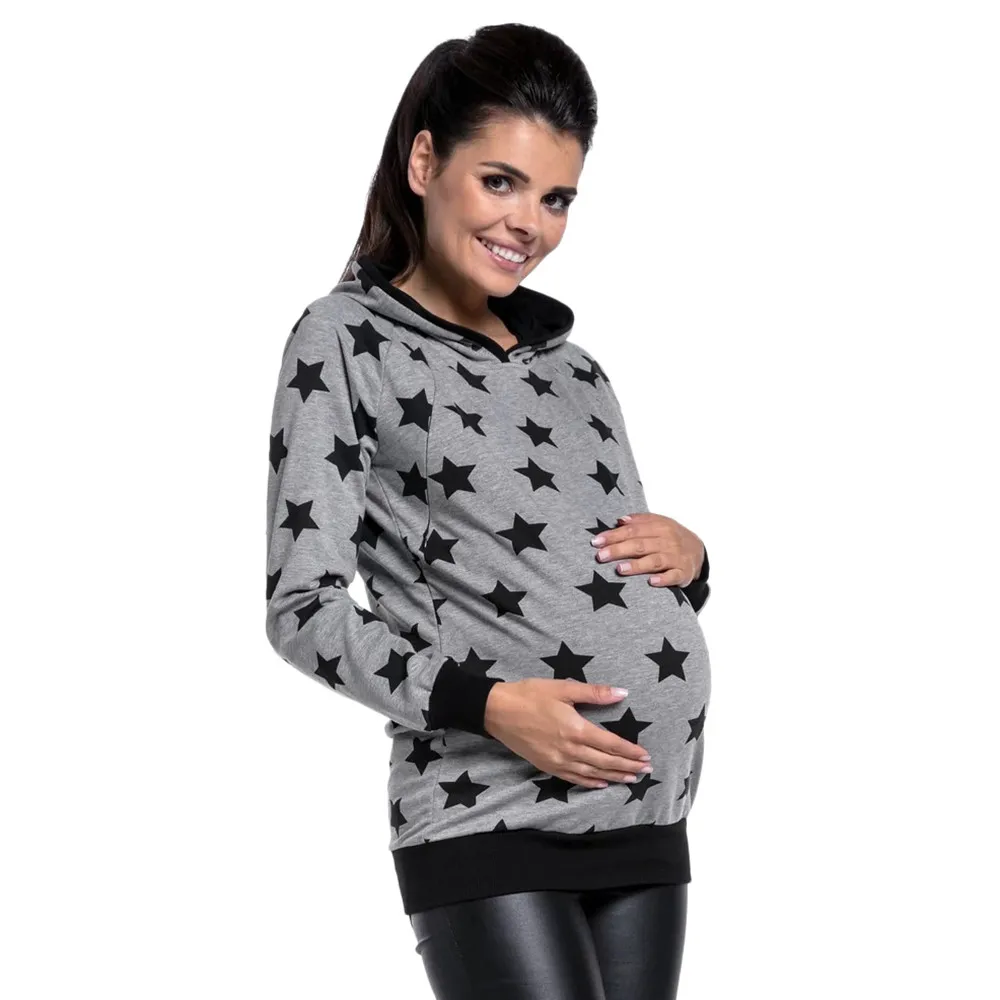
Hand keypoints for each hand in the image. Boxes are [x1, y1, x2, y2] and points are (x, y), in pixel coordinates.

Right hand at [483, 679, 652, 788]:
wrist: (497, 711)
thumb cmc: (530, 695)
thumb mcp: (563, 687)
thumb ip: (594, 693)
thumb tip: (622, 692)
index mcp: (575, 728)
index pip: (611, 744)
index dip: (630, 751)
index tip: (646, 755)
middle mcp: (569, 749)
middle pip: (605, 762)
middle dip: (628, 766)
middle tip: (646, 770)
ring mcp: (557, 761)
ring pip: (592, 773)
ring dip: (614, 777)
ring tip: (631, 779)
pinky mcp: (546, 766)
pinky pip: (573, 778)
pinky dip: (590, 783)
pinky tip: (601, 784)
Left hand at [590, 512, 704, 587]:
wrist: (698, 551)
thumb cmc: (671, 538)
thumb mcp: (659, 524)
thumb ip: (640, 521)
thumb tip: (620, 520)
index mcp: (660, 526)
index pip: (633, 530)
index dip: (614, 535)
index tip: (596, 541)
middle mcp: (668, 541)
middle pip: (640, 545)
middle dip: (619, 550)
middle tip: (600, 556)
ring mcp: (676, 557)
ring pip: (654, 561)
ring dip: (637, 565)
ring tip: (619, 569)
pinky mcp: (683, 573)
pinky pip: (673, 576)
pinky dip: (663, 579)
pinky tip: (651, 582)